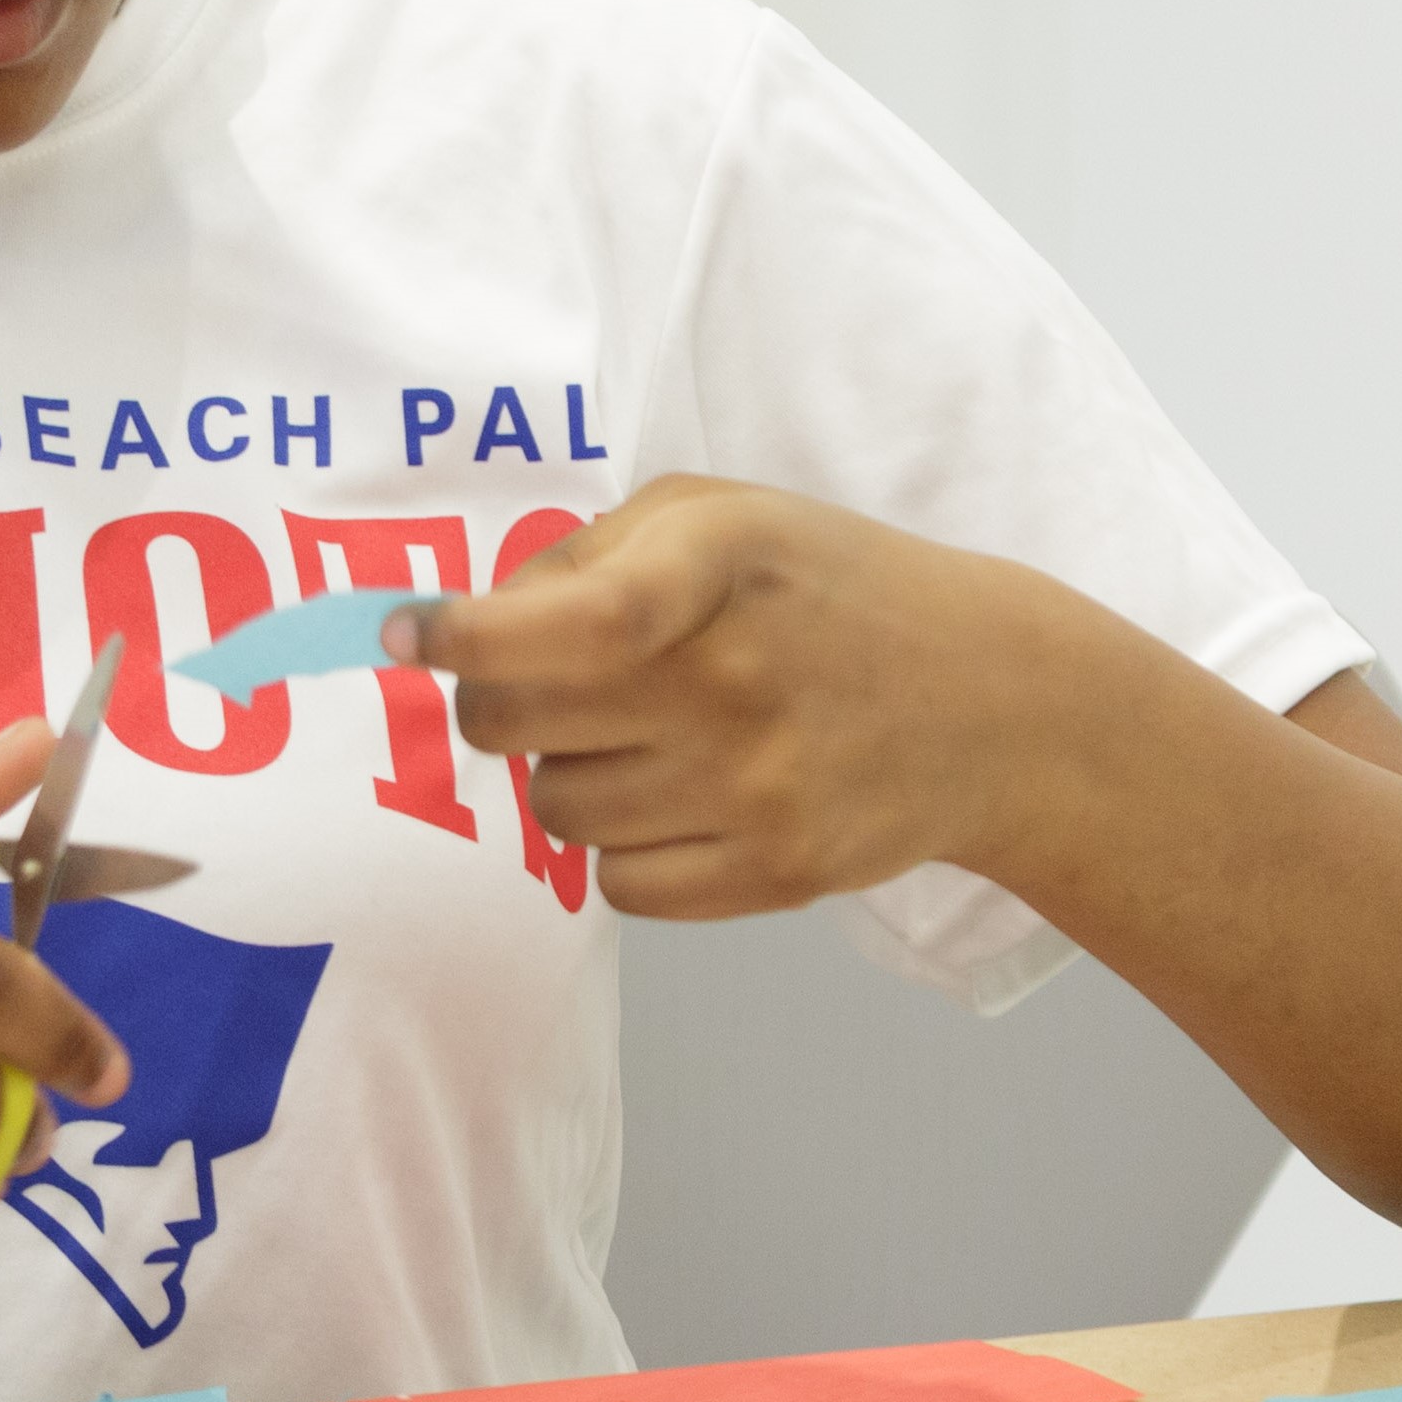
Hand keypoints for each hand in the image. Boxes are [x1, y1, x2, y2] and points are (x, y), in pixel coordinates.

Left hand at [410, 474, 1061, 916]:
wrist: (994, 704)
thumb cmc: (831, 591)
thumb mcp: (723, 517)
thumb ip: (592, 554)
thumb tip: (468, 627)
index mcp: (719, 566)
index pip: (570, 620)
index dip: (465, 635)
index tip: (406, 635)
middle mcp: (733, 680)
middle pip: (514, 723)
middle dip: (501, 700)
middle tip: (551, 683)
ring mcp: (754, 788)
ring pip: (554, 808)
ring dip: (569, 771)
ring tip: (646, 736)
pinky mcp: (773, 872)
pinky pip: (615, 884)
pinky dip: (621, 846)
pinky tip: (681, 797)